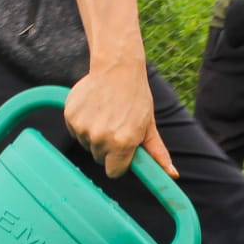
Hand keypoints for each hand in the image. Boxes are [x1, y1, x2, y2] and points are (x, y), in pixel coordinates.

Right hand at [64, 60, 176, 178]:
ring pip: (86, 144)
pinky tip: (94, 108)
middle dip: (107, 147)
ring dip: (94, 135)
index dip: (119, 162)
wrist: (117, 68)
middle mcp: (101, 138)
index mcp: (122, 143)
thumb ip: (157, 154)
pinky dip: (82, 123)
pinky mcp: (70, 117)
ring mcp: (83, 127)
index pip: (113, 172)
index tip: (123, 149)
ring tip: (105, 114)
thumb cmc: (136, 98)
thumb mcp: (149, 126)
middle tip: (116, 125)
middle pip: (99, 158)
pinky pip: (74, 131)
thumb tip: (172, 175)